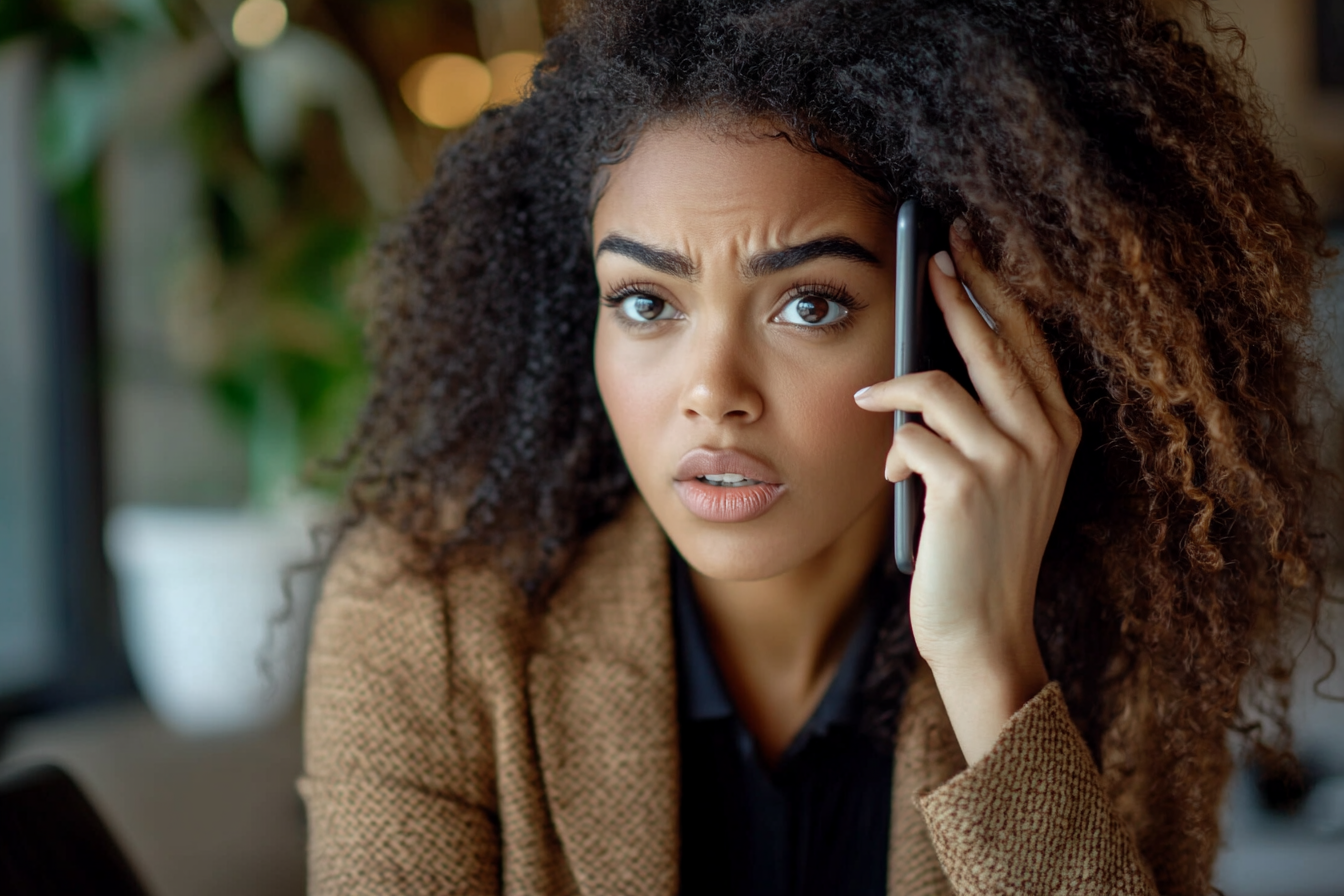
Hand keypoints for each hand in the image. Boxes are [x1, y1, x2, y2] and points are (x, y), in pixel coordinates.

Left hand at [854, 221, 1080, 762]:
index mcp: (1058, 428)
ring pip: (939, 385)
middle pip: (992, 339)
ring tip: (871, 399)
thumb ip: (981, 422)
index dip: (992, 288)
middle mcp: (1045, 437)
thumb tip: (925, 365)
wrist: (984, 629)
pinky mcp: (968, 486)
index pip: (1025, 339)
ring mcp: (1011, 460)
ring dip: (895, 390)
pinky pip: (910, 435)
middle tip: (926, 257)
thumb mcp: (999, 478)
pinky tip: (892, 474)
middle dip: (954, 291)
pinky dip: (892, 449)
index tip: (962, 248)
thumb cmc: (977, 549)